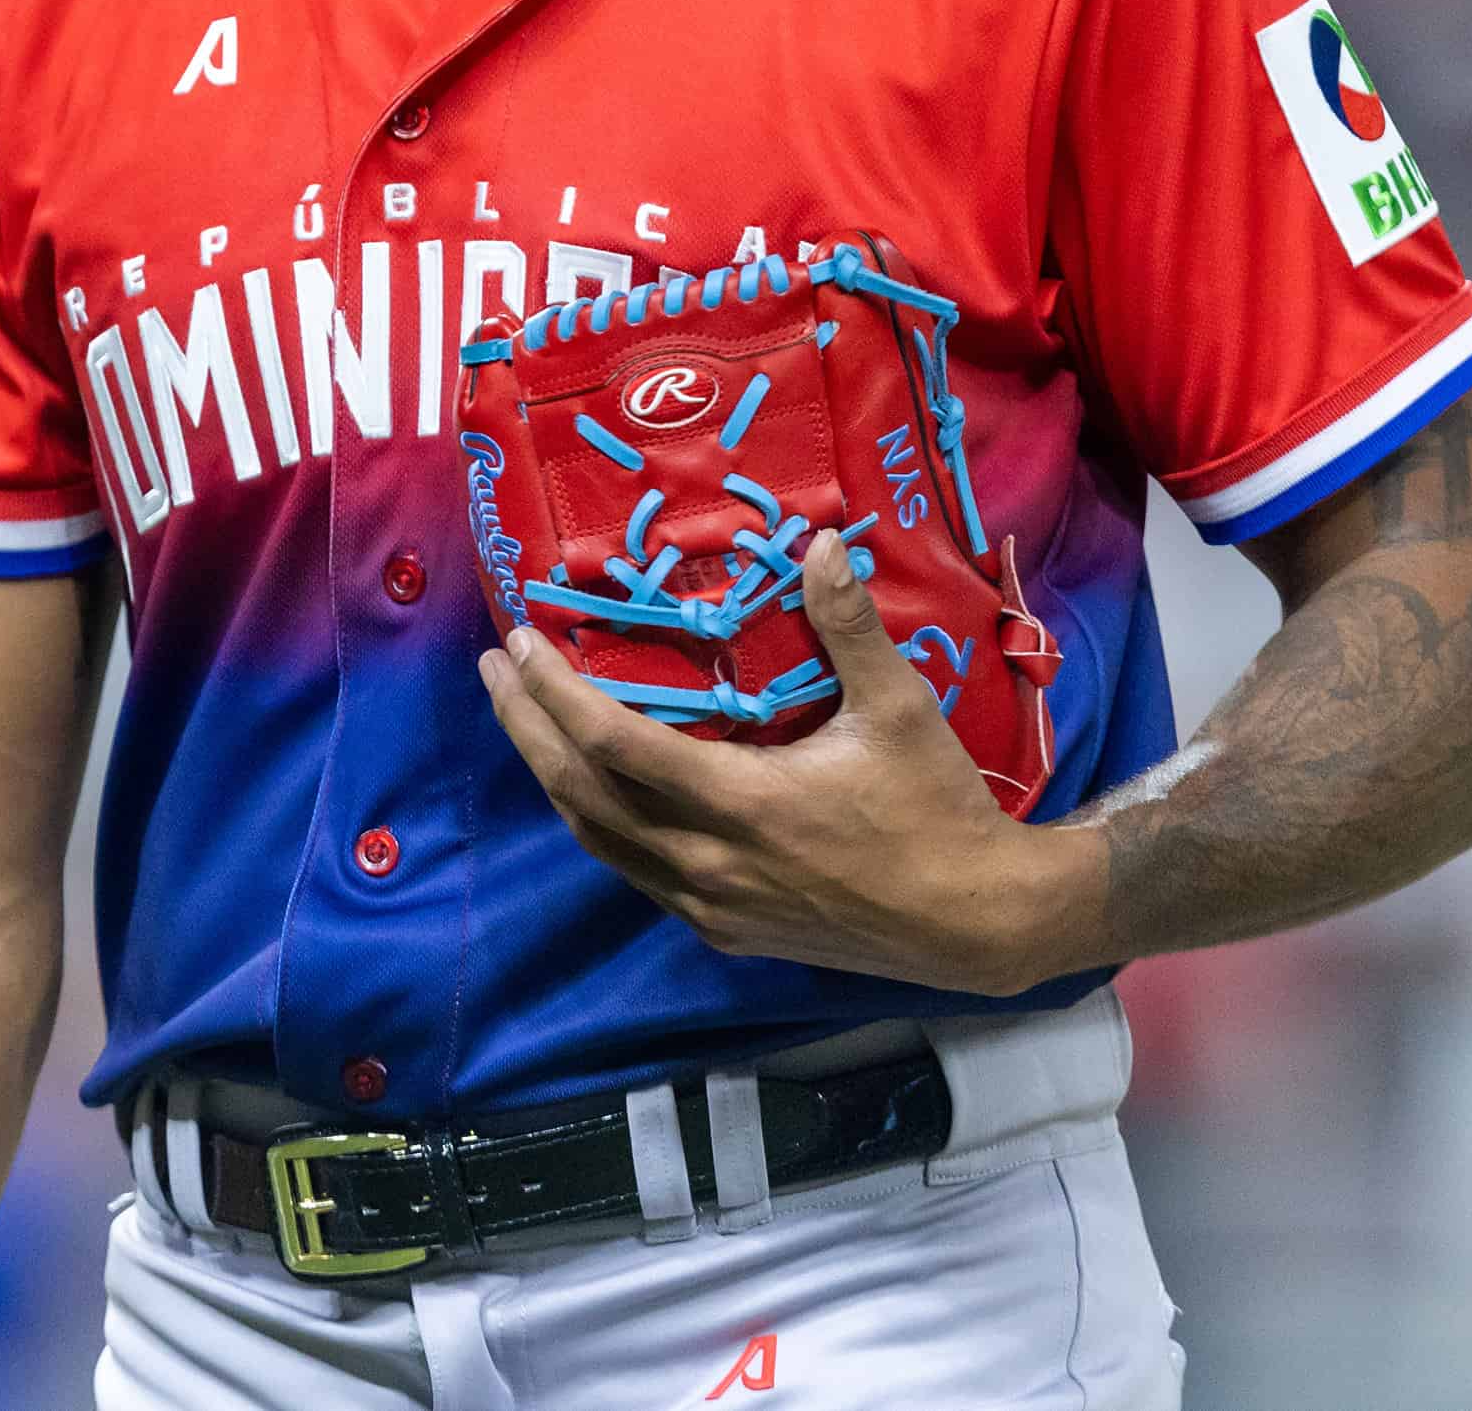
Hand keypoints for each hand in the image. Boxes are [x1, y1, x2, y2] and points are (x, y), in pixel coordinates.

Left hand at [475, 526, 1096, 993]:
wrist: (976, 923)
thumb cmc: (937, 809)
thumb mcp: (899, 708)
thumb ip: (848, 625)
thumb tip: (821, 541)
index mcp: (743, 805)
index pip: (616, 746)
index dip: (556, 695)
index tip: (519, 645)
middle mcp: (709, 865)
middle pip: (582, 796)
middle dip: (527, 730)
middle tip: (496, 671)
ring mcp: (711, 906)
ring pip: (601, 841)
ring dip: (554, 777)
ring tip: (525, 722)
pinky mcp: (725, 930)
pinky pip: (638, 872)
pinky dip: (602, 822)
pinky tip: (596, 788)